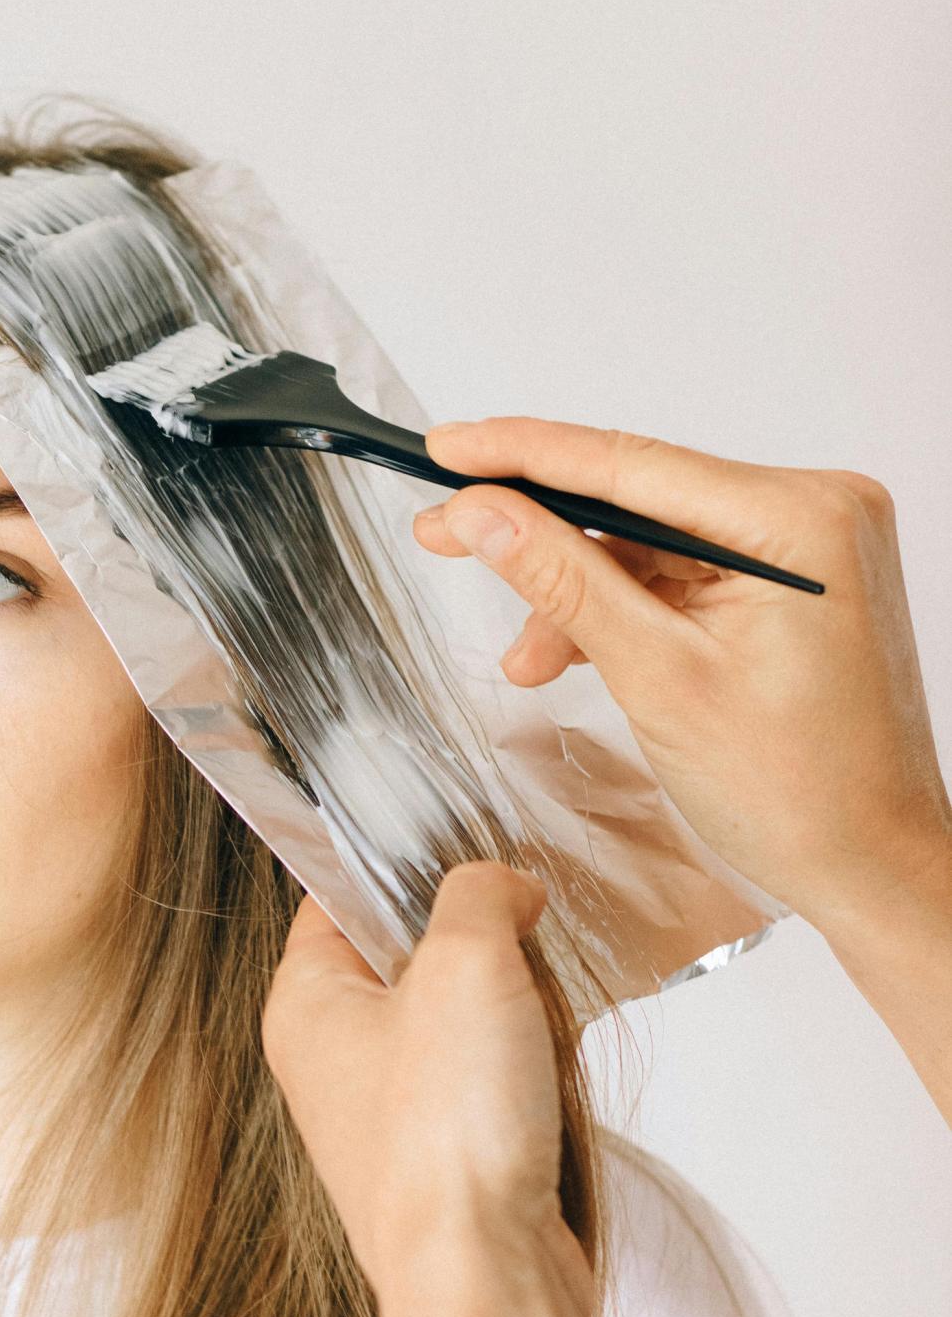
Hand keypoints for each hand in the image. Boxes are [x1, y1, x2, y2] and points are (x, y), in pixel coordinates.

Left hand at [261, 862, 590, 1316]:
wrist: (485, 1275)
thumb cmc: (447, 1137)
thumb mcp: (466, 963)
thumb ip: (479, 895)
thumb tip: (502, 887)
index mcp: (304, 1005)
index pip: (337, 898)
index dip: (403, 869)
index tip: (467, 856)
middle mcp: (333, 1061)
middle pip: (412, 959)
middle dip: (480, 952)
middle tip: (515, 951)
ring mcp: (386, 1115)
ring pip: (463, 1022)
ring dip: (516, 1016)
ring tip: (535, 1033)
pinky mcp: (444, 1160)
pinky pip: (493, 1085)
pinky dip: (532, 1077)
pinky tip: (549, 1087)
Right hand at [412, 418, 951, 938]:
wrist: (871, 866)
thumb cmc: (801, 793)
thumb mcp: (657, 679)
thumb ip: (563, 582)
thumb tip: (483, 512)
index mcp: (801, 520)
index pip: (632, 463)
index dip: (524, 455)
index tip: (447, 449)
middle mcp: (815, 513)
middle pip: (638, 500)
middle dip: (542, 537)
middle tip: (445, 535)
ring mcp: (806, 548)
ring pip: (650, 545)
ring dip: (578, 595)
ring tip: (528, 660)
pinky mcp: (791, 583)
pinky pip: (681, 574)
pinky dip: (623, 612)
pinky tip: (573, 652)